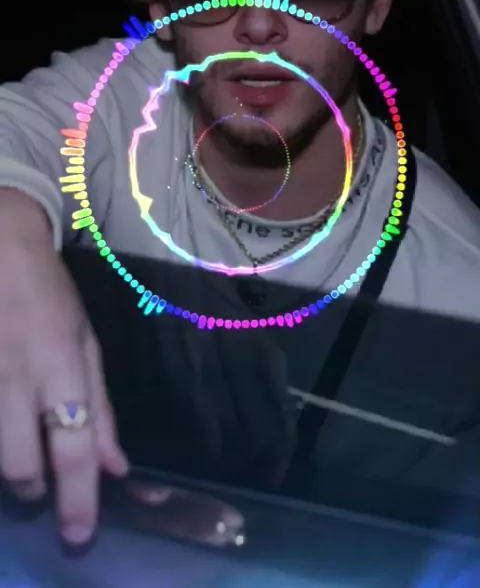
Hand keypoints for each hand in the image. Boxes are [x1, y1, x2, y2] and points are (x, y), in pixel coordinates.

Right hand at [0, 194, 127, 546]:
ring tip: (21, 451)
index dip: (79, 498)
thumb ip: (101, 406)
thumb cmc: (50, 295)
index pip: (75, 447)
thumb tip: (117, 466)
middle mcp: (18, 378)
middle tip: (43, 483)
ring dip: (10, 467)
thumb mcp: (87, 343)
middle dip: (34, 488)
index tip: (80, 534)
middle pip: (20, 465)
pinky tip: (5, 418)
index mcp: (61, 367)